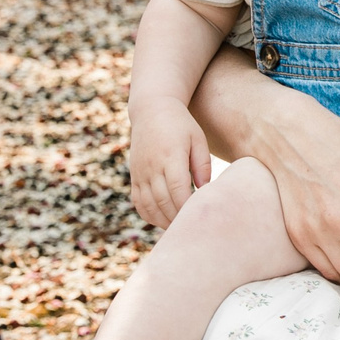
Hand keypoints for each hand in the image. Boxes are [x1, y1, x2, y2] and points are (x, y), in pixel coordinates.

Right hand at [127, 102, 213, 229]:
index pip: (178, 188)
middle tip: (194, 227)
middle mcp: (152, 166)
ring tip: (180, 228)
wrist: (151, 110)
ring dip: (164, 220)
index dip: (187, 205)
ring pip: (149, 205)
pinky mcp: (134, 176)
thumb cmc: (181, 125)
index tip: (200, 215)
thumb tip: (205, 189)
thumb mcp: (197, 138)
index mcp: (170, 156)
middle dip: (178, 217)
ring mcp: (140, 172)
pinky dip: (150, 215)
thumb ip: (202, 164)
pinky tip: (163, 221)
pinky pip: (138, 202)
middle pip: (163, 200)